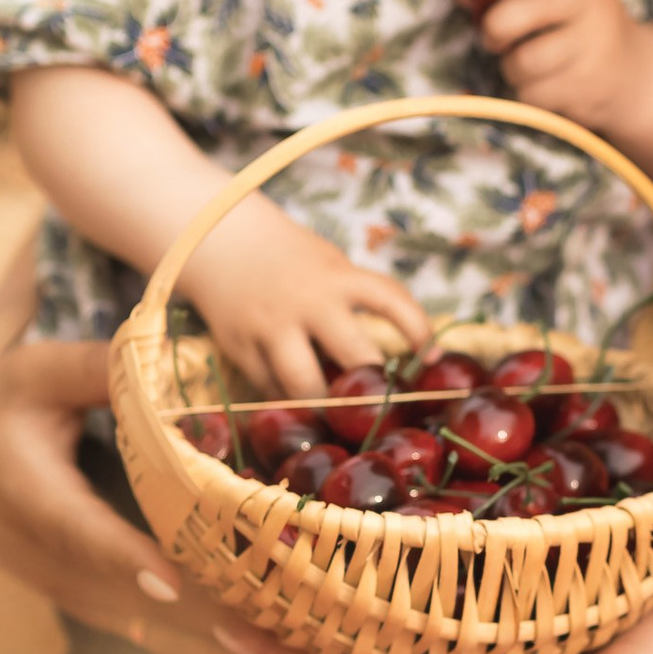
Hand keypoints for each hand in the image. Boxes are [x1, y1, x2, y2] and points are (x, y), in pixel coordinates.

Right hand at [0, 279, 264, 653]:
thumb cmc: (7, 412)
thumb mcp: (34, 373)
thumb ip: (93, 369)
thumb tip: (154, 362)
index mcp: (32, 495)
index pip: (80, 532)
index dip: (124, 559)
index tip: (171, 583)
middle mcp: (58, 558)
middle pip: (136, 604)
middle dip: (208, 628)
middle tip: (277, 645)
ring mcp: (81, 590)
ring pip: (156, 632)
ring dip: (225, 652)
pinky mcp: (105, 604)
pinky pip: (165, 635)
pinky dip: (220, 650)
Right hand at [184, 197, 430, 401]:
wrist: (221, 240)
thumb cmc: (292, 262)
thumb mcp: (331, 267)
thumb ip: (356, 303)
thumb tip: (400, 359)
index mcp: (337, 277)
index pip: (391, 301)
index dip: (419, 330)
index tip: (432, 357)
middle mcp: (307, 301)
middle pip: (355, 357)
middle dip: (373, 387)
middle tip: (383, 406)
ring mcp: (271, 326)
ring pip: (306, 386)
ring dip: (326, 405)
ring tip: (335, 413)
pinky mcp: (240, 347)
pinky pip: (271, 389)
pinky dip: (288, 398)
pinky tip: (296, 398)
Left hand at [233, 545, 652, 653]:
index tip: (215, 620)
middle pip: (354, 644)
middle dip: (274, 613)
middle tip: (193, 562)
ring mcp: (500, 625)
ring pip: (386, 604)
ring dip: (317, 577)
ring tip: (249, 533)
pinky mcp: (527, 582)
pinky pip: (438, 570)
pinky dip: (388, 545)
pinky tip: (358, 505)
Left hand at [465, 0, 639, 133]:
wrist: (631, 72)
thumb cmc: (574, 26)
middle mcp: (590, 4)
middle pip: (527, 10)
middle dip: (496, 26)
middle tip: (493, 37)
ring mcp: (593, 46)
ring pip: (525, 60)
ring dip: (512, 68)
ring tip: (522, 66)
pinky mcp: (589, 85)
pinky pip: (535, 93)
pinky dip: (530, 93)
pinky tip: (545, 86)